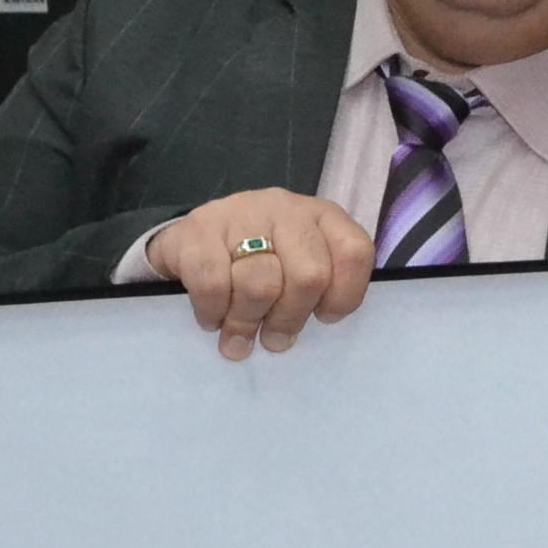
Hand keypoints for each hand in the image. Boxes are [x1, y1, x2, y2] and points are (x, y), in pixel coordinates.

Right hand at [143, 191, 375, 360]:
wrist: (193, 239)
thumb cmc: (259, 263)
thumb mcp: (298, 269)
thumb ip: (317, 291)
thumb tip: (308, 334)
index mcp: (322, 216)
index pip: (353, 253)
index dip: (344, 295)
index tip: (323, 318)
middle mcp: (285, 208)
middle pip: (308, 276)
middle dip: (290, 318)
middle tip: (274, 340)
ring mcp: (240, 213)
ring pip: (260, 284)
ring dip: (248, 322)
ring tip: (239, 339)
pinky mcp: (198, 228)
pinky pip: (213, 284)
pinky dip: (214, 312)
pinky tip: (213, 318)